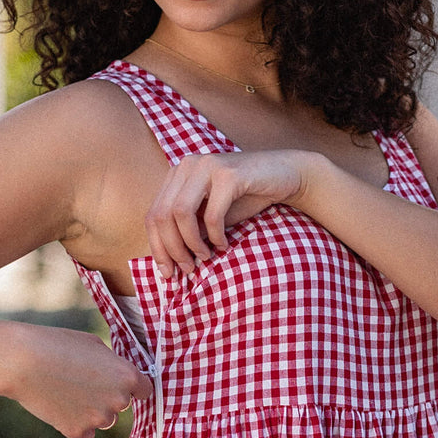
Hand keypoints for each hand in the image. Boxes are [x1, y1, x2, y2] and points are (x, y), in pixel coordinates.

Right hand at [0, 322, 153, 437]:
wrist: (22, 361)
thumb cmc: (57, 345)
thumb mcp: (94, 344)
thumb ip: (112, 363)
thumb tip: (116, 376)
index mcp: (128, 376)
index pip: (145, 390)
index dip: (131, 386)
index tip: (117, 382)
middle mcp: (118, 401)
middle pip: (121, 405)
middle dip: (106, 397)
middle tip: (80, 381)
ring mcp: (99, 419)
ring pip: (102, 421)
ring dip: (91, 412)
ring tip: (66, 392)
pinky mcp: (77, 432)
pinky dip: (77, 431)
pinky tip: (63, 413)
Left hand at [145, 149, 317, 277]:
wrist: (284, 175)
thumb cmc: (245, 197)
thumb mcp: (210, 216)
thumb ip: (189, 230)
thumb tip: (169, 261)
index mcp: (177, 174)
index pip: (153, 214)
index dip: (157, 247)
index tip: (166, 272)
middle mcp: (187, 165)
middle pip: (162, 215)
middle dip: (172, 249)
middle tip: (187, 268)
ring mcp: (207, 166)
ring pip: (180, 213)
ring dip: (190, 243)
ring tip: (205, 257)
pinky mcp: (228, 174)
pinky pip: (211, 214)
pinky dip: (215, 236)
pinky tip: (224, 245)